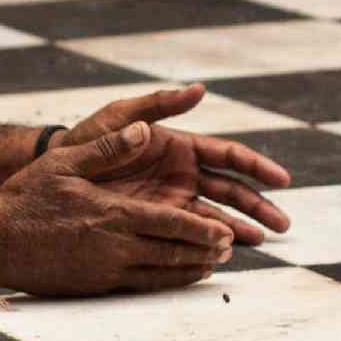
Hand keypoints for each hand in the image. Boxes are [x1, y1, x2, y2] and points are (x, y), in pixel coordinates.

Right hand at [0, 122, 234, 296]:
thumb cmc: (26, 197)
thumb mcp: (64, 163)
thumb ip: (108, 149)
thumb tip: (143, 130)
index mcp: (113, 213)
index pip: (173, 224)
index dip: (203, 229)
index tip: (225, 231)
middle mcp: (116, 244)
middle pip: (175, 252)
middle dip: (206, 250)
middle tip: (228, 247)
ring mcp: (107, 267)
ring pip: (163, 272)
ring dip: (192, 268)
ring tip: (211, 264)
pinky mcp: (96, 282)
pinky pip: (142, 285)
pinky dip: (167, 282)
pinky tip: (174, 276)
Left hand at [54, 83, 290, 244]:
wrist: (57, 168)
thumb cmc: (88, 137)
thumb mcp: (120, 116)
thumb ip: (159, 105)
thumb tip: (199, 88)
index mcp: (179, 146)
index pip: (227, 155)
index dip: (256, 166)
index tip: (281, 180)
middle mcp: (183, 173)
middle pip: (231, 189)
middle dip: (258, 205)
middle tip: (283, 224)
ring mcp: (173, 197)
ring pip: (216, 213)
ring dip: (241, 227)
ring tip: (262, 241)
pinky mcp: (159, 219)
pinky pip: (191, 230)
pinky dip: (210, 241)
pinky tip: (226, 252)